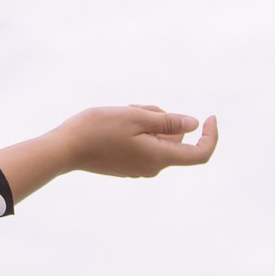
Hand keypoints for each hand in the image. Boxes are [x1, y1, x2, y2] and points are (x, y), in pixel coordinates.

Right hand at [55, 104, 218, 178]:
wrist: (63, 149)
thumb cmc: (97, 129)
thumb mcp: (135, 117)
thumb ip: (168, 121)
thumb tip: (193, 124)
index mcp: (159, 157)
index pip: (199, 153)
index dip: (210, 136)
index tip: (209, 116)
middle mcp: (153, 167)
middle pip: (174, 141)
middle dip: (164, 120)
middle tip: (139, 107)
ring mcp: (138, 168)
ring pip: (157, 140)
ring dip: (148, 123)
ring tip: (123, 112)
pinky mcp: (126, 166)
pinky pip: (143, 146)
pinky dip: (137, 131)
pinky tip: (115, 123)